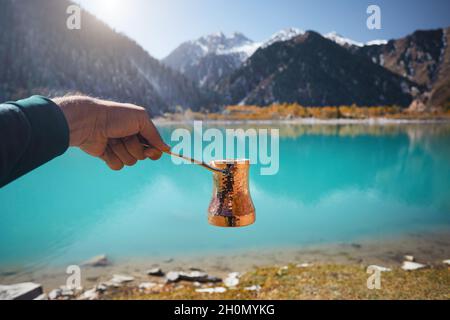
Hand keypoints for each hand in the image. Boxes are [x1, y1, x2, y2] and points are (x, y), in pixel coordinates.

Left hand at [53, 96, 169, 169]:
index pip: (154, 146)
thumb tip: (166, 149)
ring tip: (112, 139)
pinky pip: (117, 166)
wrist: (89, 122)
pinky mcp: (108, 156)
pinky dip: (112, 157)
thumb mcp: (140, 119)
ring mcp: (119, 148)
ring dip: (122, 151)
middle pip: (143, 156)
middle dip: (135, 148)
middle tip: (125, 138)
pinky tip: (105, 146)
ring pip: (130, 162)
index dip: (153, 150)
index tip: (150, 150)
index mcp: (140, 129)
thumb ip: (154, 135)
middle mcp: (131, 139)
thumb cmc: (115, 117)